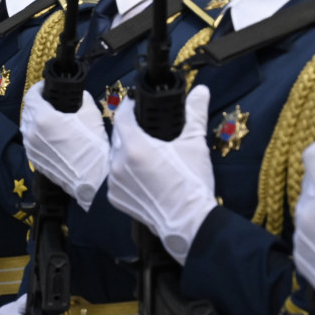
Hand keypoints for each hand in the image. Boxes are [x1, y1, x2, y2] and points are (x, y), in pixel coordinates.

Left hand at [20, 84, 108, 209]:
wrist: (92, 180)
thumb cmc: (93, 146)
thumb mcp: (91, 115)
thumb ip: (84, 100)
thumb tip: (81, 95)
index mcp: (43, 118)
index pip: (31, 96)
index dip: (38, 89)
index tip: (46, 87)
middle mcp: (31, 132)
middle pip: (27, 110)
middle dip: (37, 103)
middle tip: (50, 102)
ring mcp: (30, 148)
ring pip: (27, 127)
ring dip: (35, 119)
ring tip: (50, 119)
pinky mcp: (33, 160)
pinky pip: (30, 142)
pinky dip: (36, 135)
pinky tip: (50, 136)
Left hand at [108, 86, 215, 262]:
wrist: (188, 223)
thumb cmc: (192, 184)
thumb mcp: (194, 145)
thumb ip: (194, 114)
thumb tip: (200, 91)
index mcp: (135, 147)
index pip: (122, 116)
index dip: (129, 108)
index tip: (137, 105)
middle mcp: (118, 163)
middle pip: (118, 136)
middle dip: (130, 129)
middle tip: (146, 130)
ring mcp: (114, 182)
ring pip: (115, 156)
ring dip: (126, 152)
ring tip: (146, 154)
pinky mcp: (114, 197)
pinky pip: (115, 176)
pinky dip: (125, 172)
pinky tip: (142, 174)